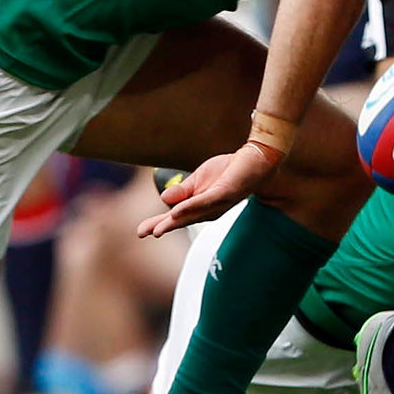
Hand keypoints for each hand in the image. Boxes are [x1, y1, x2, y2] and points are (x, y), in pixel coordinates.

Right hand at [136, 144, 277, 236]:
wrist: (252, 160)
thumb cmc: (226, 172)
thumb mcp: (198, 180)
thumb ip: (182, 191)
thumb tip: (163, 199)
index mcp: (197, 207)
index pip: (174, 218)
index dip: (157, 224)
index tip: (140, 232)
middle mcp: (207, 210)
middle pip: (181, 220)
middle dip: (161, 227)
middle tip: (143, 234)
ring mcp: (217, 203)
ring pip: (192, 214)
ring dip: (174, 221)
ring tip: (158, 229)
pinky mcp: (226, 193)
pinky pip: (207, 200)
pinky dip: (192, 206)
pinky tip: (178, 211)